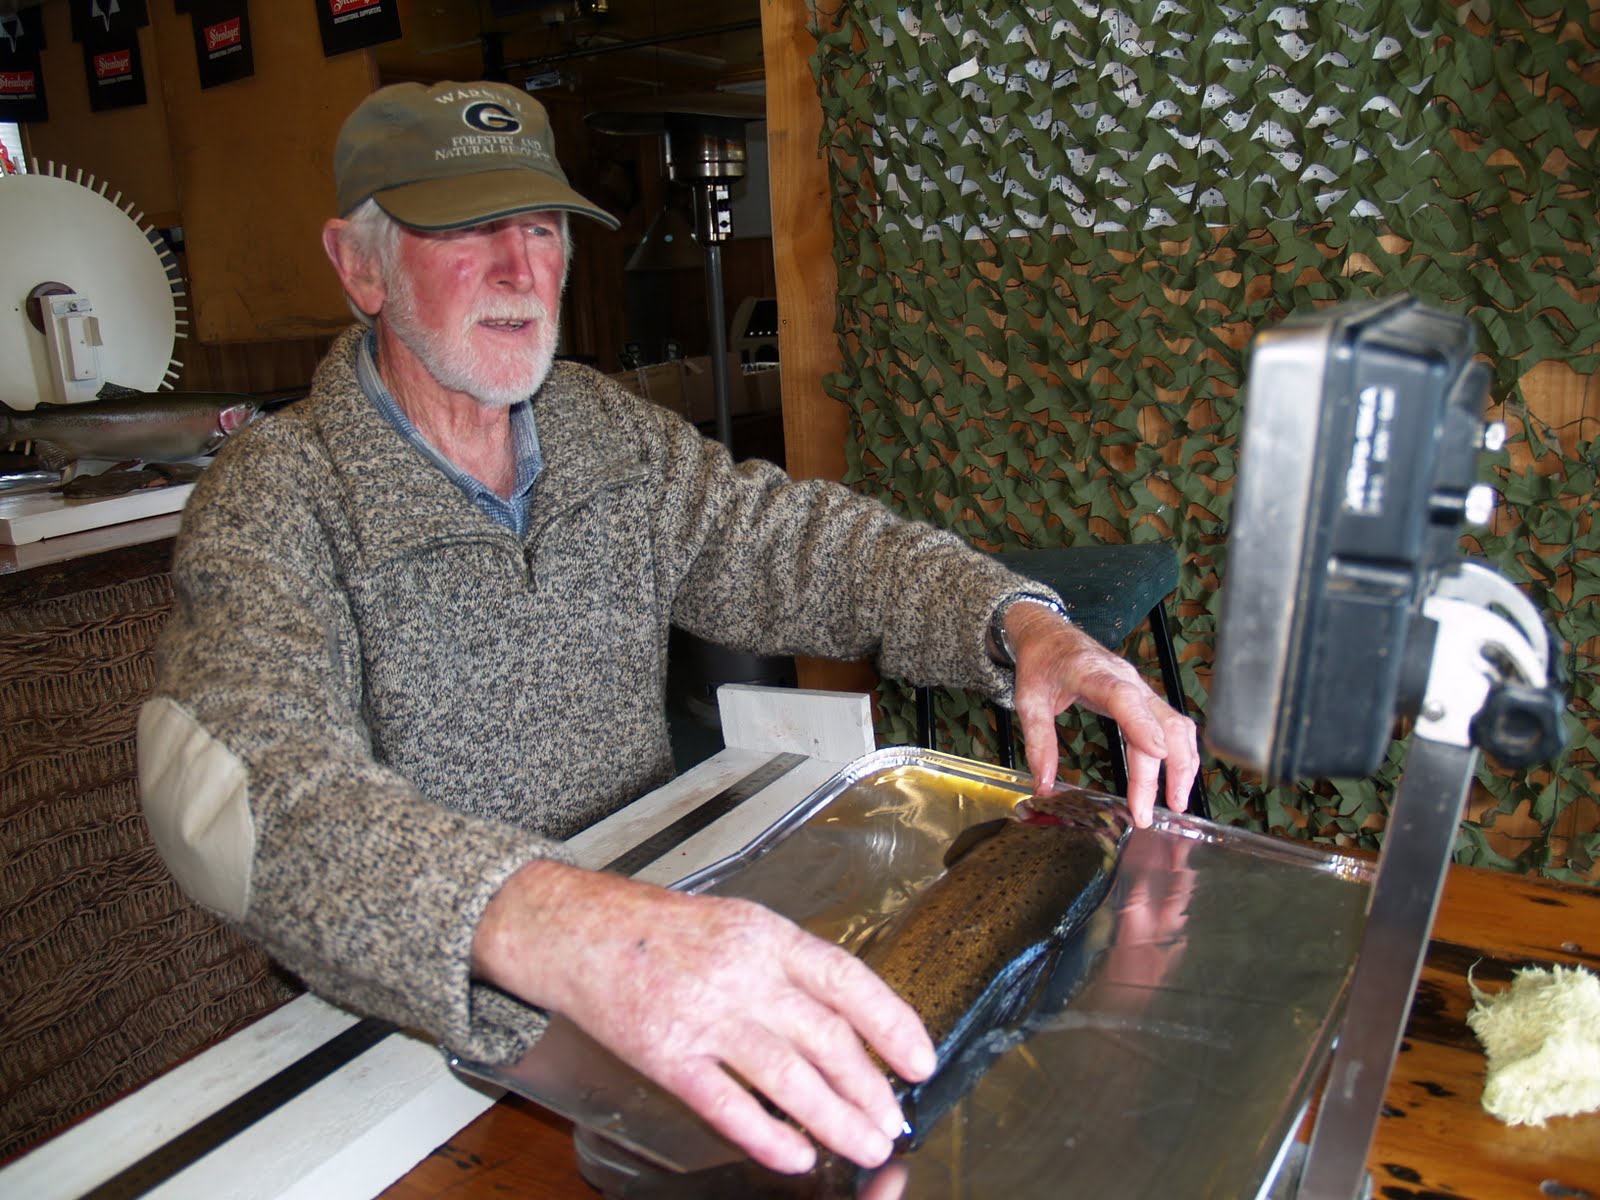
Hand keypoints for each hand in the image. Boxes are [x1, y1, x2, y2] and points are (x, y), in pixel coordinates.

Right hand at [472, 860, 935, 1174]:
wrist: (577, 931)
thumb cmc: (658, 929)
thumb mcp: (736, 923)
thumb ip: (787, 966)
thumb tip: (844, 1018)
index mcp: (766, 936)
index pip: (847, 982)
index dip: (892, 1024)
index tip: (919, 1061)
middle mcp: (742, 973)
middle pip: (825, 1038)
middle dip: (869, 1089)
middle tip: (892, 1123)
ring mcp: (704, 1015)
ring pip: (787, 1078)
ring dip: (833, 1120)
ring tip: (863, 1146)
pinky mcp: (666, 1054)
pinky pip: (726, 1104)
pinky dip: (765, 1136)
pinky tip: (794, 1155)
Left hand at [1002, 600, 1199, 826]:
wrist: (1050, 635)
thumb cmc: (1041, 664)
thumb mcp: (1028, 701)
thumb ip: (1038, 743)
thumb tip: (1043, 786)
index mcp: (1093, 674)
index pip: (1125, 698)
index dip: (1143, 725)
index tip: (1158, 754)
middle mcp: (1126, 678)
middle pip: (1159, 722)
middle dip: (1162, 769)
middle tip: (1147, 812)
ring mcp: (1140, 687)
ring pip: (1176, 724)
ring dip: (1182, 764)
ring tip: (1174, 804)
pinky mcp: (1145, 696)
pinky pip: (1173, 724)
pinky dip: (1181, 752)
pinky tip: (1175, 780)